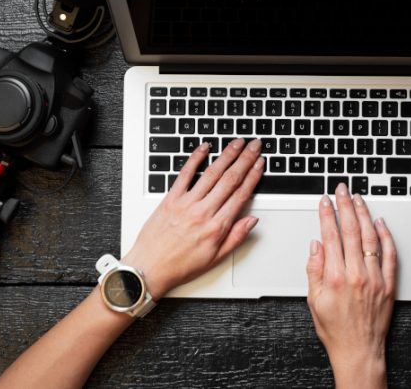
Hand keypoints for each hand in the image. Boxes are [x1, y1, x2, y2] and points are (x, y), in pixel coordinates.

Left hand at [123, 138, 264, 297]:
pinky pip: (185, 174)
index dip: (253, 176)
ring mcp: (186, 203)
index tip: (260, 163)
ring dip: (226, 155)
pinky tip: (204, 148)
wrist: (149, 268)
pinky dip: (195, 159)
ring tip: (237, 143)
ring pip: (211, 173)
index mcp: (216, 227)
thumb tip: (252, 220)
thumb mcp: (215, 258)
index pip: (241, 195)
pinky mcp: (170, 199)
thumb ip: (236, 237)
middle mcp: (203, 212)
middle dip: (245, 159)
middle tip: (255, 145)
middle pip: (230, 179)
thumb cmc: (180, 265)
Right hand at [306, 183, 396, 388]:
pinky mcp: (388, 284)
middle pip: (351, 230)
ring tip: (359, 200)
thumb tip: (316, 245)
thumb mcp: (313, 300)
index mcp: (335, 276)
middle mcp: (357, 274)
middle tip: (342, 190)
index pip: (331, 235)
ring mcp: (375, 278)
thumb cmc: (335, 329)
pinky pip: (389, 254)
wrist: (358, 351)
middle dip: (346, 205)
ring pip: (371, 237)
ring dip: (364, 215)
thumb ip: (314, 269)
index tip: (325, 201)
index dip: (327, 214)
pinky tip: (381, 223)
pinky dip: (386, 236)